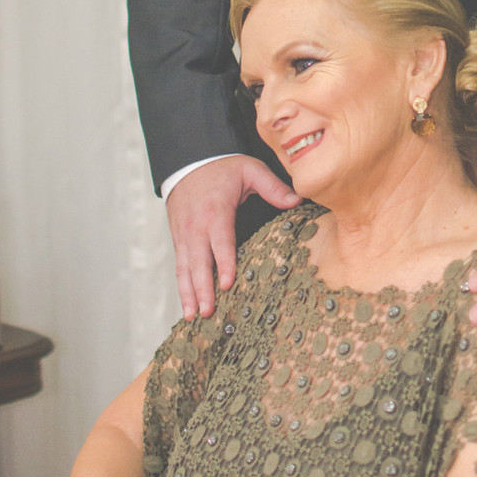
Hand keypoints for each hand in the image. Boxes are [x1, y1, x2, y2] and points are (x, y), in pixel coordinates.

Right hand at [167, 155, 299, 318]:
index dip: (223, 263)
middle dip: (202, 288)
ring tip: (192, 316)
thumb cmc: (222, 166)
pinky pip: (179, 265)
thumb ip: (273, 186)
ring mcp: (184, 234)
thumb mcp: (250, 169)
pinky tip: (187, 304)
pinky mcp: (179, 239)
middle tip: (208, 312)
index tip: (227, 284)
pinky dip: (181, 286)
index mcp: (216, 211)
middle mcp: (196, 226)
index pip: (220, 241)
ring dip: (188, 293)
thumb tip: (297, 200)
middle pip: (198, 261)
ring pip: (184, 268)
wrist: (188, 159)